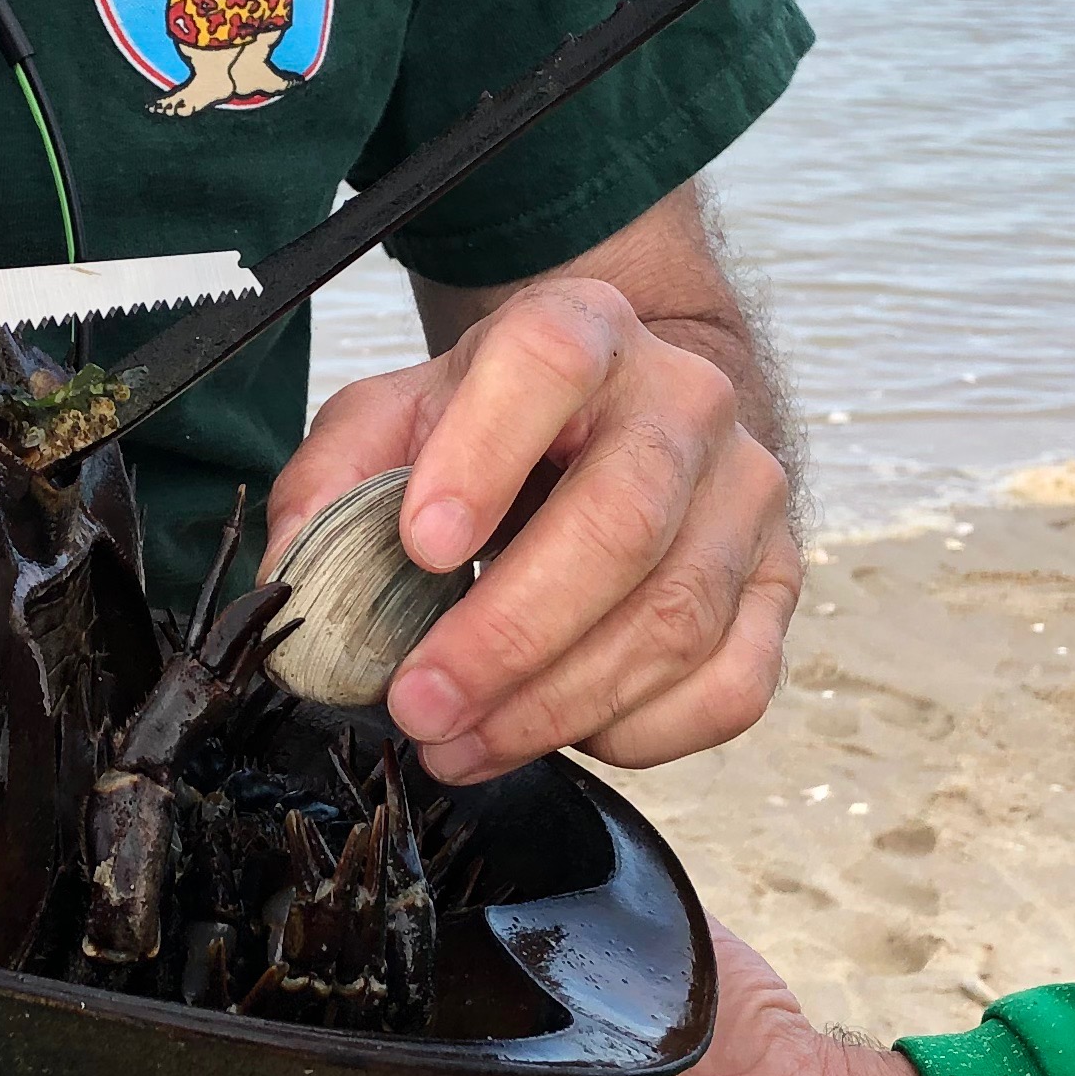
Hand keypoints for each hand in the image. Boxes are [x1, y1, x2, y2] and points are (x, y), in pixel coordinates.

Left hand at [271, 275, 794, 781]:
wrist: (623, 419)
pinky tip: (561, 735)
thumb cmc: (496, 430)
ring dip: (554, 705)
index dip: (483, 454)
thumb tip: (296, 576)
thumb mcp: (400, 419)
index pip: (547, 361)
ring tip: (457, 745)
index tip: (419, 546)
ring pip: (674, 618)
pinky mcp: (778, 583)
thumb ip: (334, 482)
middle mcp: (686, 401)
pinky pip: (730, 685)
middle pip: (623, 521)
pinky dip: (639, 732)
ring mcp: (747, 494)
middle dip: (510, 633)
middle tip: (419, 705)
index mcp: (583, 329)